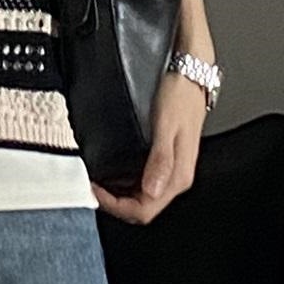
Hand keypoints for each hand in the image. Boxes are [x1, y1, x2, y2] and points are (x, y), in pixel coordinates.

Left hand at [89, 72, 205, 223]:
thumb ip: (159, 159)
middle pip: (143, 207)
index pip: (145, 210)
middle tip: (91, 187)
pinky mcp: (167, 157)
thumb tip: (151, 191)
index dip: (117, 206)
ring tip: (97, 179)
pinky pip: (144, 180)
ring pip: (143, 196)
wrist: (192, 74)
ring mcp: (171, 168)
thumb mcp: (166, 125)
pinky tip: (113, 170)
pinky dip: (125, 181)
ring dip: (119, 194)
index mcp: (178, 175)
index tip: (95, 191)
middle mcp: (176, 176)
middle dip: (115, 203)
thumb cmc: (180, 95)